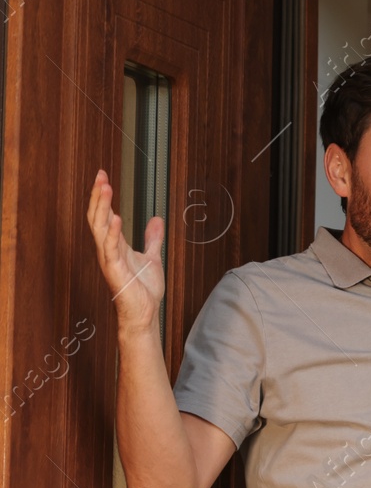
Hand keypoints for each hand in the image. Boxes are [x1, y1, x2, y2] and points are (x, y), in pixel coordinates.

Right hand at [87, 169, 165, 334]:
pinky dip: (113, 232)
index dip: (102, 196)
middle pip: (98, 216)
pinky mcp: (115, 270)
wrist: (145, 312)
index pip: (104, 214)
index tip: (103, 177)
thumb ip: (152, 238)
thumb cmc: (143, 289)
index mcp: (115, 244)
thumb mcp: (152, 257)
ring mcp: (109, 259)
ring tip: (104, 188)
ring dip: (102, 207)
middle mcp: (108, 249)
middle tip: (100, 175)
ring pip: (100, 228)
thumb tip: (157, 219)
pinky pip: (110, 248)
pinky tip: (116, 218)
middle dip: (98, 195)